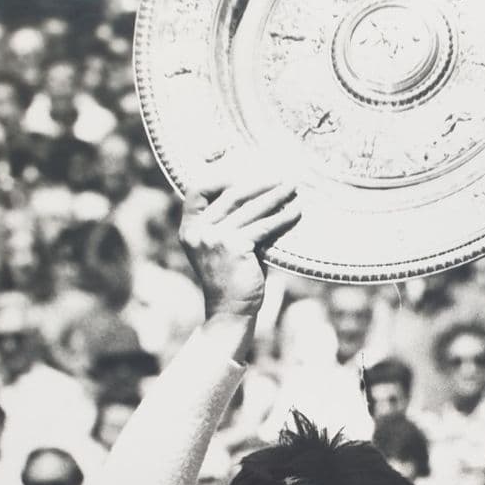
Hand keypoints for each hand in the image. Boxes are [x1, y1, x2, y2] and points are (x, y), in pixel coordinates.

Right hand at [179, 172, 300, 327]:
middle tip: (281, 177)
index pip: (196, 191)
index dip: (219, 178)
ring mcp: (215, 239)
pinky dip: (281, 218)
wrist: (229, 311)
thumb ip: (230, 224)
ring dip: (275, 196)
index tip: (244, 174)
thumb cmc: (230, 279)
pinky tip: (295, 212)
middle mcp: (199, 232)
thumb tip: (258, 195)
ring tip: (292, 188)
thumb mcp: (222, 247)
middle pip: (231, 195)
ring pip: (250, 208)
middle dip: (259, 184)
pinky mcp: (235, 248)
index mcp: (190, 229)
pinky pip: (263, 227)